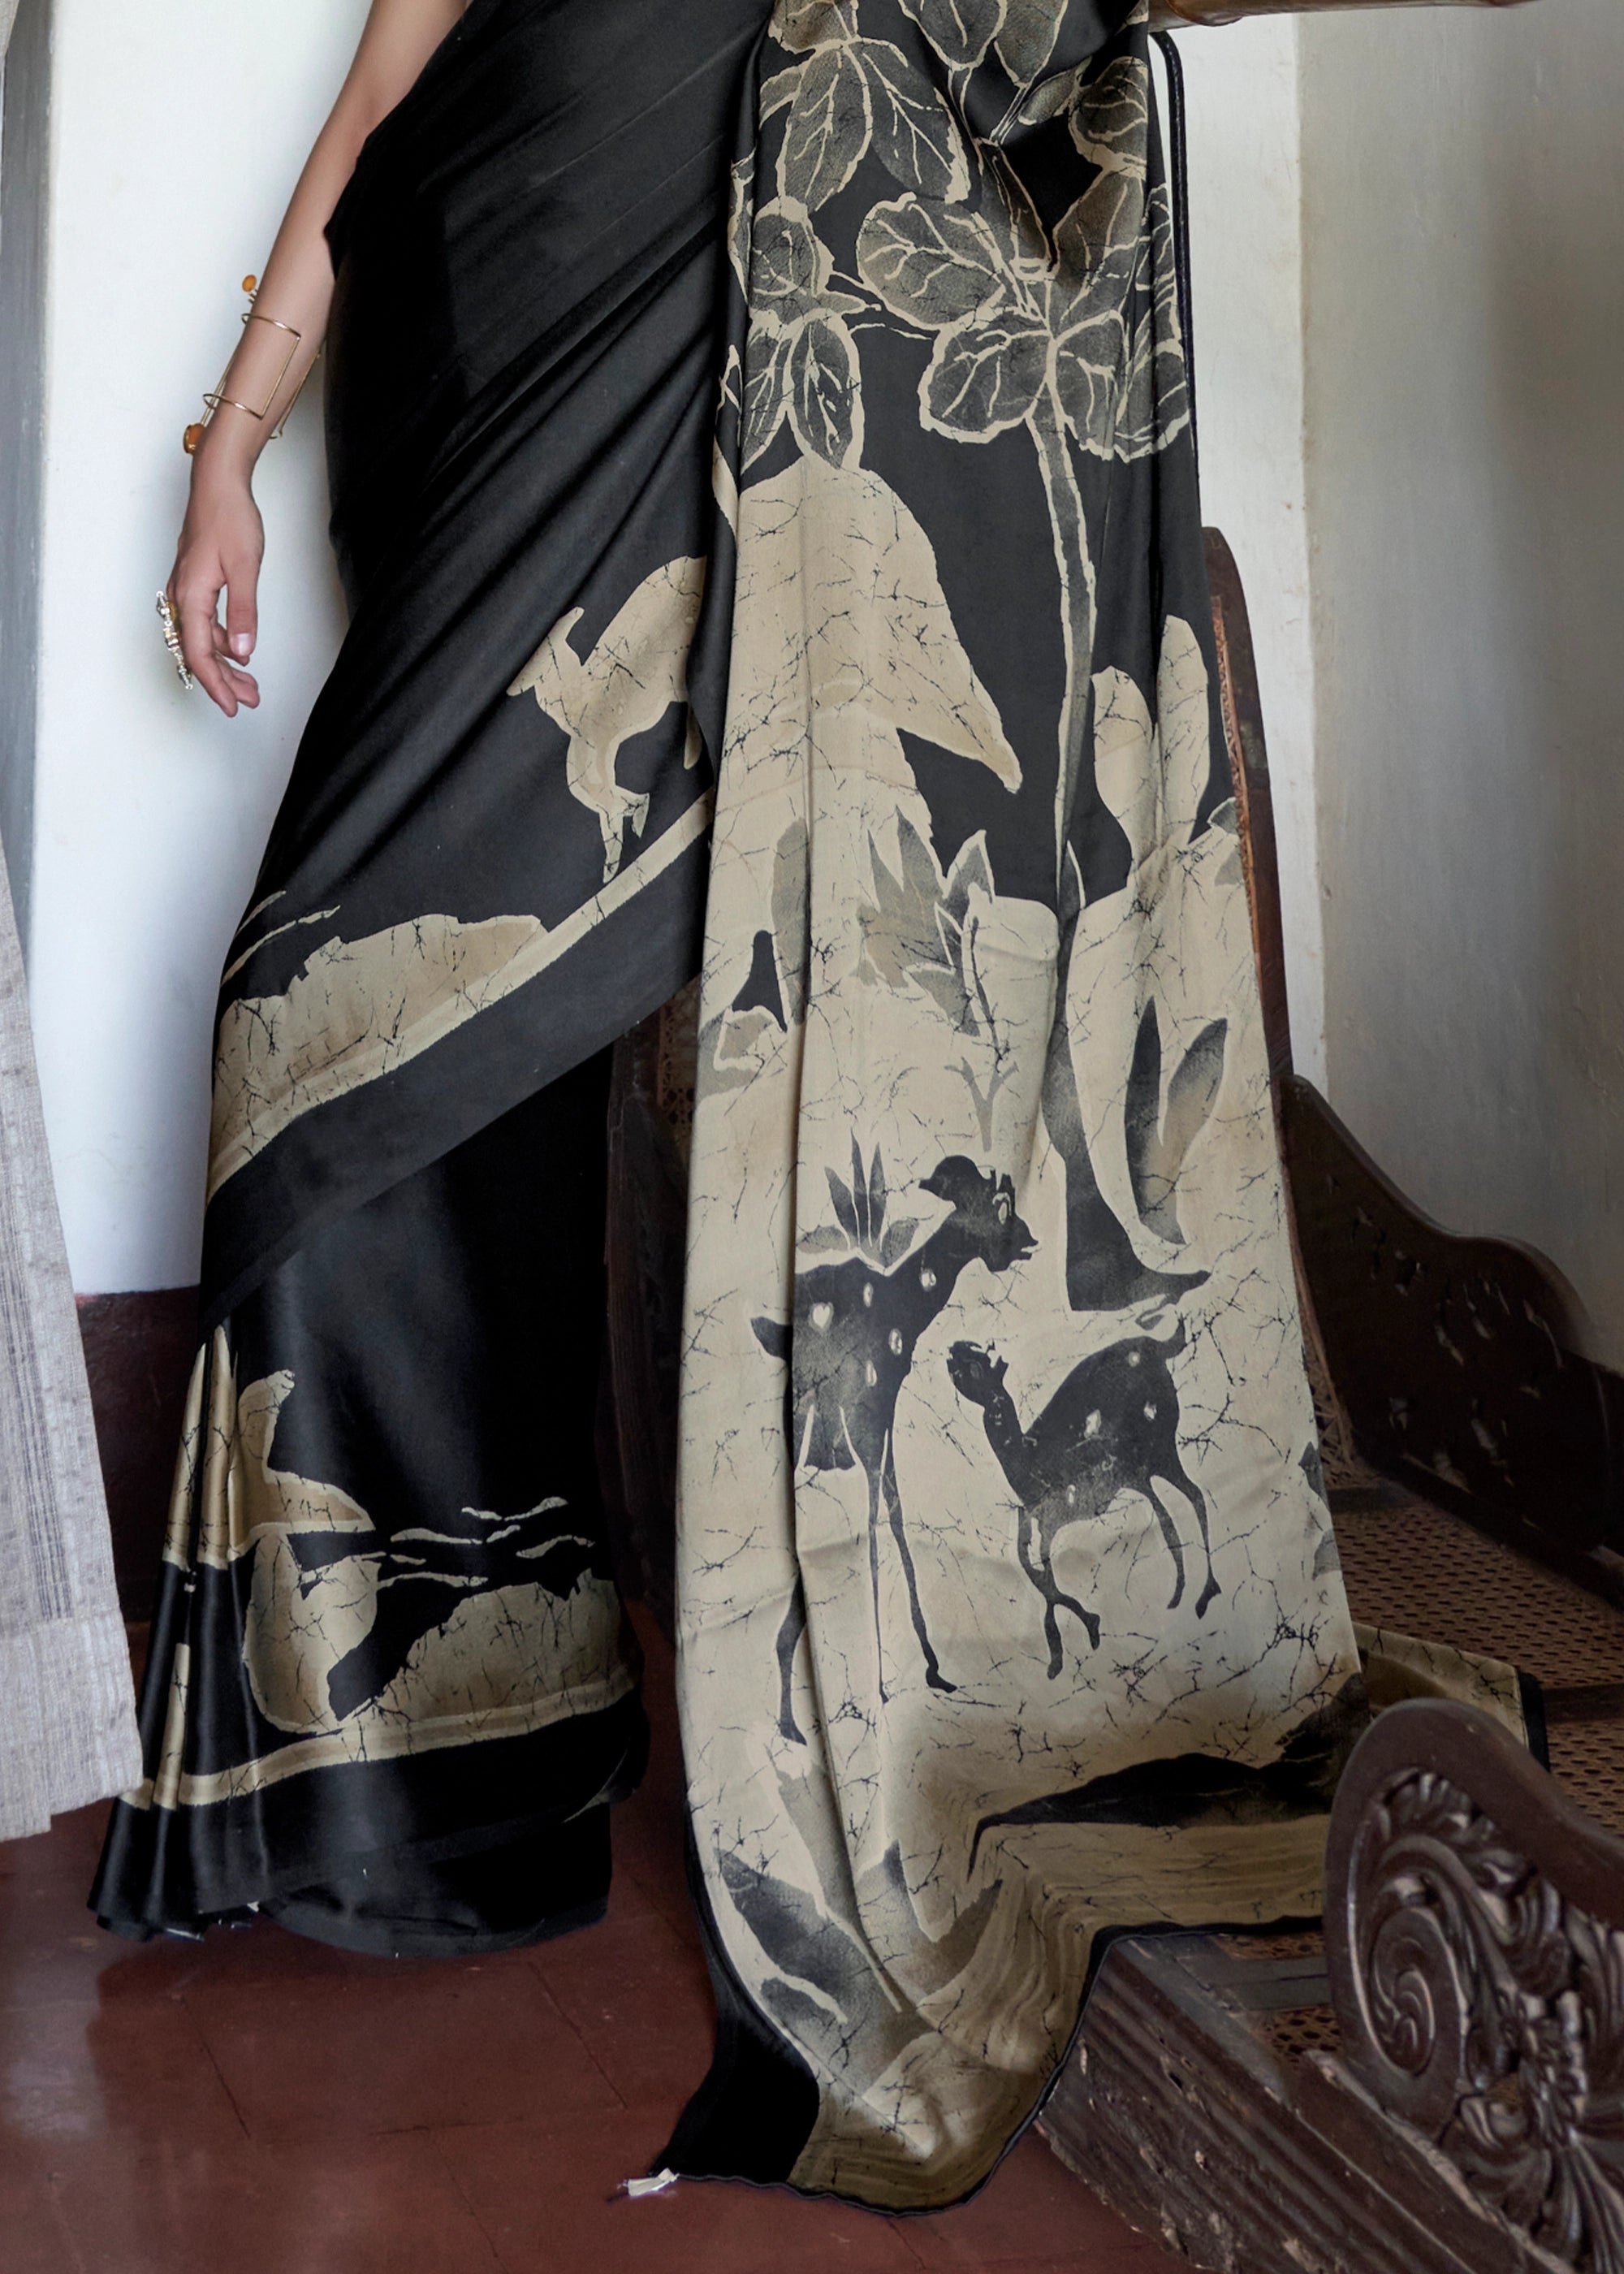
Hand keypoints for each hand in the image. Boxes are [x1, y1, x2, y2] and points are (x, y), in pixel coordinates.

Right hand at [167, 437, 265, 717]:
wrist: (218, 484)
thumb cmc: (230, 518)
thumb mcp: (245, 567)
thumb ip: (244, 611)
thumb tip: (244, 650)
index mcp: (191, 595)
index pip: (199, 653)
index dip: (216, 684)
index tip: (231, 707)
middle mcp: (182, 595)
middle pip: (198, 652)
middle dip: (223, 680)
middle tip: (248, 700)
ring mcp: (186, 589)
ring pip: (201, 639)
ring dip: (224, 663)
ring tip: (250, 683)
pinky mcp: (194, 583)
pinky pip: (203, 623)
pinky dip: (222, 641)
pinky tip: (240, 649)